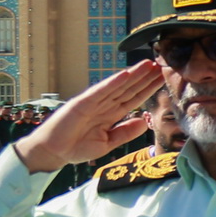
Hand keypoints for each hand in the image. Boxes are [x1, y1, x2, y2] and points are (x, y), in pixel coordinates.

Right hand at [12, 59, 166, 172]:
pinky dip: (113, 82)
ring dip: (133, 75)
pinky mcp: (82, 103)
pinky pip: (100, 91)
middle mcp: (104, 105)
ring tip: (148, 64)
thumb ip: (125, 132)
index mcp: (111, 114)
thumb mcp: (108, 143)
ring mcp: (93, 102)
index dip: (147, 89)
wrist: (53, 152)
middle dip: (145, 78)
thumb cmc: (77, 148)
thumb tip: (144, 121)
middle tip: (161, 65)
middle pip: (129, 89)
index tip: (161, 79)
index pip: (134, 98)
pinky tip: (126, 74)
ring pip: (118, 86)